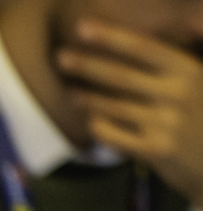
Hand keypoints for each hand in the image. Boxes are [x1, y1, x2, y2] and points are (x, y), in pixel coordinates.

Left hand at [59, 20, 202, 201]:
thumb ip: (198, 48)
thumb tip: (194, 20)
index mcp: (189, 70)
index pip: (144, 48)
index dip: (110, 37)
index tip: (82, 27)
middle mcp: (178, 93)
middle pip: (121, 76)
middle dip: (87, 65)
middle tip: (60, 57)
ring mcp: (166, 123)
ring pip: (114, 106)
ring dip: (88, 98)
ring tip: (71, 93)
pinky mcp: (156, 150)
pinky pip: (114, 136)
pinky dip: (99, 127)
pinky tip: (91, 122)